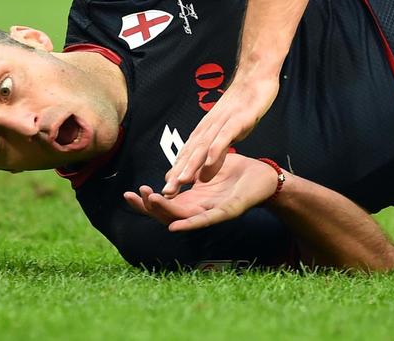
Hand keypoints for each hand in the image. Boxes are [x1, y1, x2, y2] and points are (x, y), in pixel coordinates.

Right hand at [124, 154, 278, 230]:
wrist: (264, 176)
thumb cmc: (237, 172)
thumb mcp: (207, 168)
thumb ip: (190, 171)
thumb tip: (171, 168)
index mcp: (194, 199)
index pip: (165, 203)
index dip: (146, 200)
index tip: (129, 192)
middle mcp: (200, 209)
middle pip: (167, 213)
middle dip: (147, 207)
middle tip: (132, 195)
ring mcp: (212, 212)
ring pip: (182, 217)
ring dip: (164, 211)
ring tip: (149, 200)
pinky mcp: (227, 212)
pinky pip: (206, 220)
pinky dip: (189, 224)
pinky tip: (174, 226)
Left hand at [162, 73, 279, 193]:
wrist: (255, 78)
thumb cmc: (241, 105)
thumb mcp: (227, 130)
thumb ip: (215, 148)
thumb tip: (205, 168)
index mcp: (206, 130)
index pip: (187, 154)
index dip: (176, 172)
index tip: (166, 192)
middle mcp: (209, 127)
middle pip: (191, 153)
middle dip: (178, 173)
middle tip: (166, 192)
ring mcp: (222, 123)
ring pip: (203, 146)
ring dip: (191, 165)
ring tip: (181, 182)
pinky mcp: (237, 120)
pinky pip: (224, 136)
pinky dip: (215, 150)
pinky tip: (209, 163)